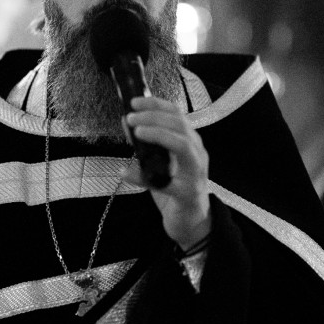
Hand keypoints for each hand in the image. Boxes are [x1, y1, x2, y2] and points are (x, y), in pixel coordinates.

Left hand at [123, 96, 210, 249]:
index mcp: (190, 142)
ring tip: (136, 132)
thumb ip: (144, 142)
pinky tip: (126, 172)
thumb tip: (127, 121)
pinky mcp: (188, 193)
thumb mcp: (158, 161)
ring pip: (183, 146)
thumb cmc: (175, 187)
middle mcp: (197, 153)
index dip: (156, 105)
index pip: (176, 114)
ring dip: (158, 135)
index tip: (135, 102)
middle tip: (131, 117)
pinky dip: (143, 176)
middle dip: (154, 117)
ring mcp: (195, 173)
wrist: (191, 222)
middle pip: (180, 126)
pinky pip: (166, 182)